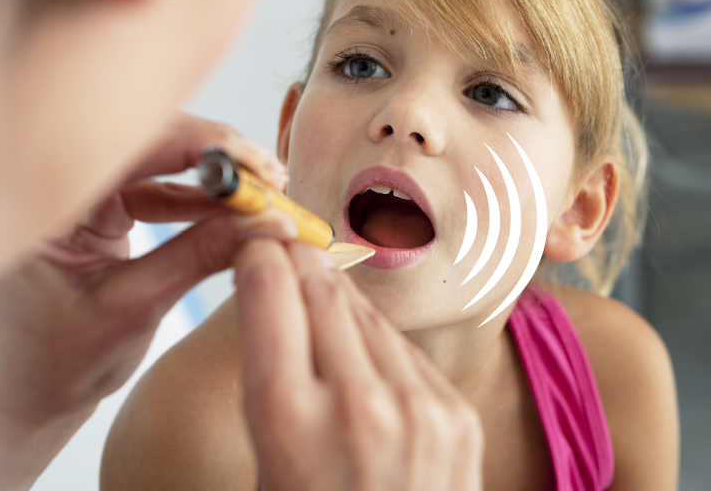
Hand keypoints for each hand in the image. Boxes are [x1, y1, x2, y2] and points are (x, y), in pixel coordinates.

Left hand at [0, 112, 294, 424]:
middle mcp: (60, 186)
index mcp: (46, 202)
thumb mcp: (135, 308)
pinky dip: (198, 201)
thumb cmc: (60, 361)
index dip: (201, 147)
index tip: (256, 164)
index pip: (130, 148)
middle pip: (148, 142)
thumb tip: (270, 223)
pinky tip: (235, 211)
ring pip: (159, 162)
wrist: (33, 394)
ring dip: (214, 179)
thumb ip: (200, 257)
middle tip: (271, 178)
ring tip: (264, 195)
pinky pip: (158, 189)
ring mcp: (83, 195)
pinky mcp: (103, 210)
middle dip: (215, 156)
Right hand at [235, 241, 483, 490]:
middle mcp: (358, 404)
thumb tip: (270, 292)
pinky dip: (379, 340)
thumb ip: (266, 378)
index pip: (269, 289)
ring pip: (368, 313)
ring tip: (316, 297)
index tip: (252, 248)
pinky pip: (406, 350)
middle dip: (298, 261)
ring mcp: (418, 409)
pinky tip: (362, 352)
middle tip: (282, 247)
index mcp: (288, 420)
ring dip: (338, 299)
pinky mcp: (458, 416)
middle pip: (321, 289)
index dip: (258, 255)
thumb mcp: (262, 463)